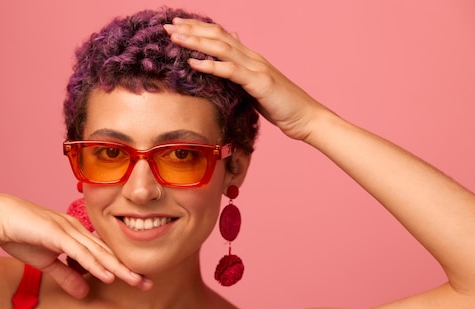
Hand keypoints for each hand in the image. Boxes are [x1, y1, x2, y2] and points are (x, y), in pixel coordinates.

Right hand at [0, 193, 148, 297]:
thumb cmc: (17, 233)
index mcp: (74, 234)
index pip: (102, 254)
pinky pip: (80, 252)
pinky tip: (109, 275)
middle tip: (149, 283)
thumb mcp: (45, 262)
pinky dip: (96, 264)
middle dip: (128, 269)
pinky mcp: (56, 234)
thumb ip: (66, 275)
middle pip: (107, 253)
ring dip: (118, 269)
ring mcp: (67, 230)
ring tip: (137, 282)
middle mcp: (75, 230)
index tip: (138, 280)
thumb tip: (85, 292)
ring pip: (98, 253)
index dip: (121, 268)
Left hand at [164, 18, 329, 141]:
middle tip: (167, 25)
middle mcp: (252, 57)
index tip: (177, 26)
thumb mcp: (257, 88)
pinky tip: (193, 62)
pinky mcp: (259, 83)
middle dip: (191, 29)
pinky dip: (210, 65)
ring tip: (174, 38)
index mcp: (250, 58)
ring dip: (195, 41)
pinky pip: (231, 71)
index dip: (198, 28)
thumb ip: (242, 74)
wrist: (306, 117)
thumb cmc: (281, 106)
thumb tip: (228, 64)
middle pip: (217, 36)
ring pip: (221, 48)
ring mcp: (256, 68)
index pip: (221, 36)